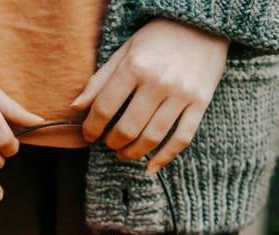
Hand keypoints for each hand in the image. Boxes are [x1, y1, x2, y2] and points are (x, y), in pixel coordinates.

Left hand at [71, 18, 229, 173]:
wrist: (203, 24)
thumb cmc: (157, 38)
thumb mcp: (125, 52)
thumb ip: (100, 80)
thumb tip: (76, 107)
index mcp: (135, 66)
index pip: (106, 107)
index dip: (92, 127)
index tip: (89, 134)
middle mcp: (159, 82)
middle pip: (128, 128)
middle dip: (112, 142)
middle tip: (108, 143)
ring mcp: (182, 94)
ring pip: (153, 137)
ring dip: (133, 152)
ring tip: (124, 153)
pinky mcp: (201, 102)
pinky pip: (182, 138)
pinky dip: (165, 157)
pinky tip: (151, 167)